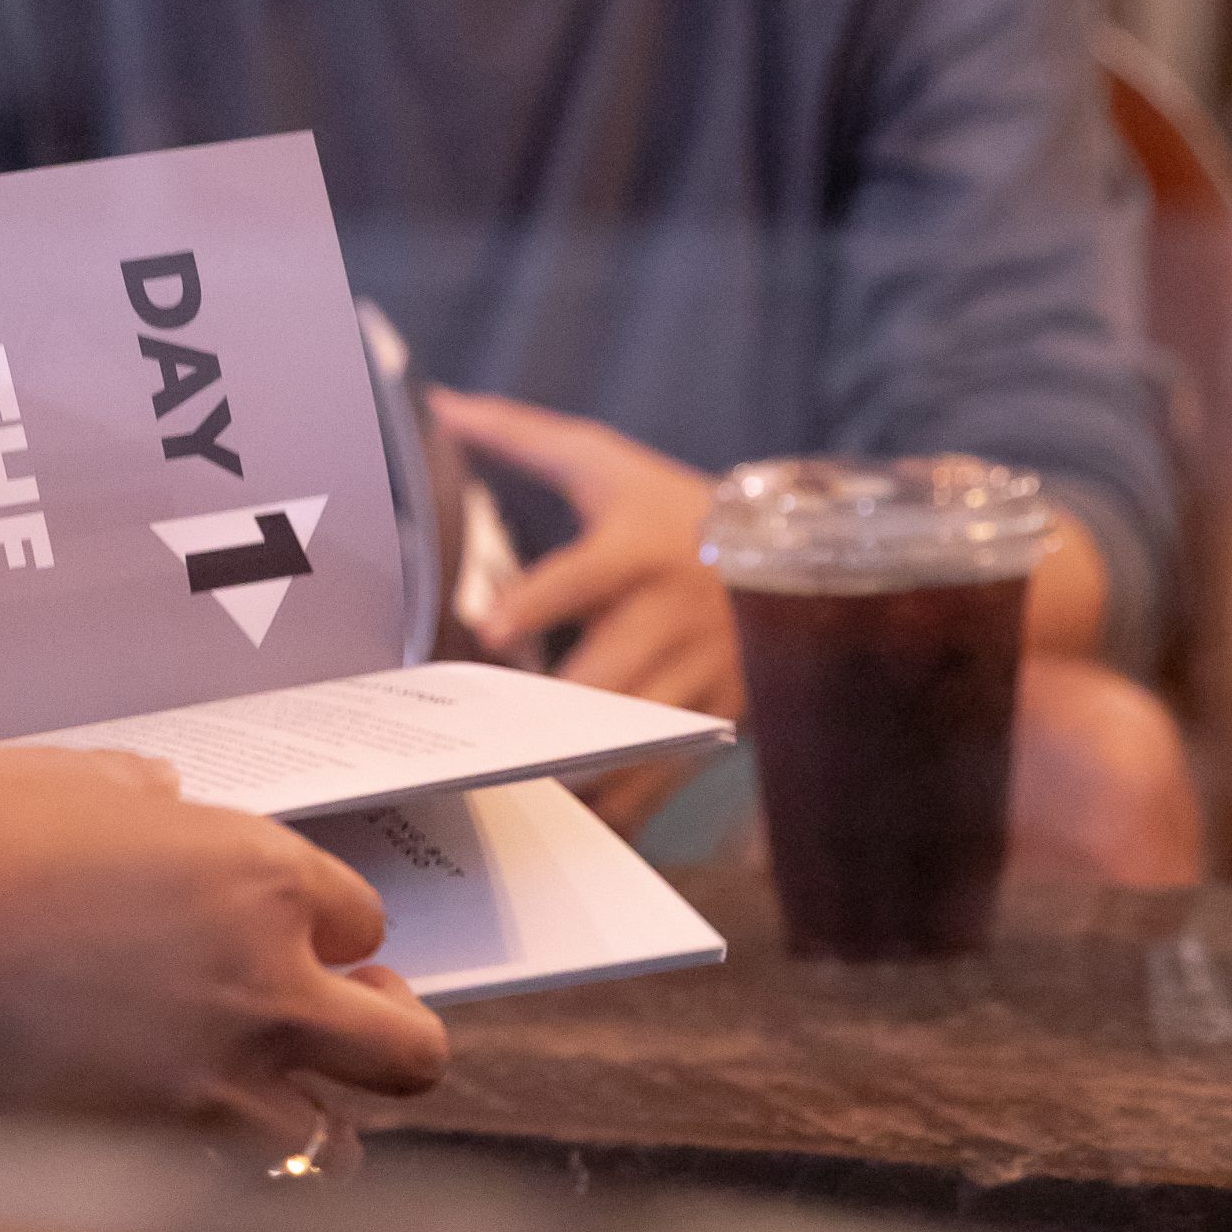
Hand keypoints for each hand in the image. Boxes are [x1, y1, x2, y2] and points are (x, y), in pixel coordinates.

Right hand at [0, 749, 446, 1156]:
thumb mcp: (67, 780)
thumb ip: (139, 796)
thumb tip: (160, 797)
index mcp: (256, 876)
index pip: (365, 918)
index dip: (333, 924)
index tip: (300, 930)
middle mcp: (262, 984)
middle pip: (407, 1048)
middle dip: (390, 1032)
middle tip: (350, 1017)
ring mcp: (211, 1082)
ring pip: (330, 1138)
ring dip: (307, 1110)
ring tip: (259, 1086)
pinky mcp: (149, 1152)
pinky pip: (232, 1177)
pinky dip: (222, 1159)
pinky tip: (178, 1123)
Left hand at [433, 391, 738, 834]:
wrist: (792, 550)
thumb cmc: (669, 504)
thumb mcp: (604, 463)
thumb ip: (520, 435)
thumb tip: (440, 404)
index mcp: (638, 548)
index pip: (584, 577)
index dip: (538, 602)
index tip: (491, 630)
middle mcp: (675, 615)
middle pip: (608, 675)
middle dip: (551, 712)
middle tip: (484, 741)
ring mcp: (704, 674)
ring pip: (637, 734)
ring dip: (583, 767)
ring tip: (520, 794)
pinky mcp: (722, 719)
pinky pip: (668, 774)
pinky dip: (625, 804)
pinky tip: (580, 827)